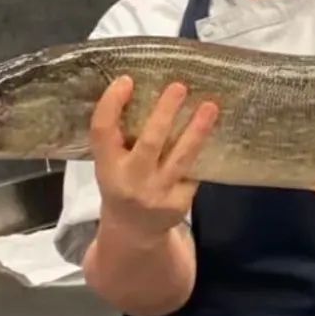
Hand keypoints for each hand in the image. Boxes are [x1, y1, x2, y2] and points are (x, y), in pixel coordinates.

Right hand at [90, 76, 218, 242]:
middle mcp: (131, 181)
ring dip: (197, 130)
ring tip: (210, 106)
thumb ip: (119, 138)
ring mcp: (157, 194)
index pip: (102, 132)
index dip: (111, 105)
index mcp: (106, 168)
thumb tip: (141, 89)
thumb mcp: (110, 166)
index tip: (126, 80)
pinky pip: (193, 171)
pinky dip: (201, 149)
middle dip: (164, 113)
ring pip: (181, 157)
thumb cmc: (122, 186)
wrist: (132, 235)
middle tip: (179, 86)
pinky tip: (212, 130)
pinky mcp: (180, 203)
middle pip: (149, 142)